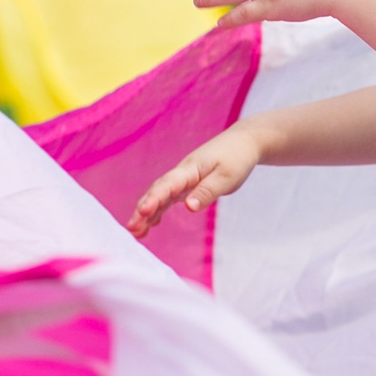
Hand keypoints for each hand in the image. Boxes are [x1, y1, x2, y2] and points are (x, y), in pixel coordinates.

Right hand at [127, 123, 263, 233]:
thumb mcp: (227, 177)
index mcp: (190, 169)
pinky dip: (158, 209)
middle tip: (131, 229)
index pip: (167, 185)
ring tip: (135, 233)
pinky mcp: (188, 184)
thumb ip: (207, 191)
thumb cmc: (237, 157)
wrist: (244, 142)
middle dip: (142, 210)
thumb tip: (188, 207)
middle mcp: (182, 173)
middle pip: (157, 191)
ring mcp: (183, 178)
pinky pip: (168, 197)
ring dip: (146, 213)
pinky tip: (151, 224)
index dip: (154, 199)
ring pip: (160, 196)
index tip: (143, 212)